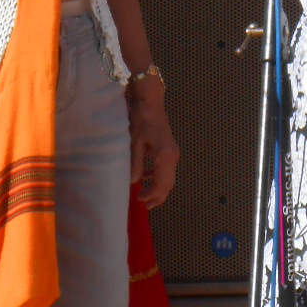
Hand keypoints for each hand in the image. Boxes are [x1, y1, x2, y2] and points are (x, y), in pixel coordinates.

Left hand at [127, 84, 178, 207]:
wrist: (150, 101)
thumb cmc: (141, 119)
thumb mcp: (134, 142)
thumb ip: (135, 163)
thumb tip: (133, 182)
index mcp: (164, 156)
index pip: (161, 184)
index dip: (152, 195)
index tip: (140, 200)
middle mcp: (172, 156)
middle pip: (168, 184)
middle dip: (158, 196)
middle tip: (145, 205)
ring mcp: (173, 152)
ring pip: (168, 177)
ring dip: (158, 188)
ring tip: (145, 196)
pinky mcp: (169, 148)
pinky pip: (166, 168)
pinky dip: (157, 176)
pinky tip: (146, 177)